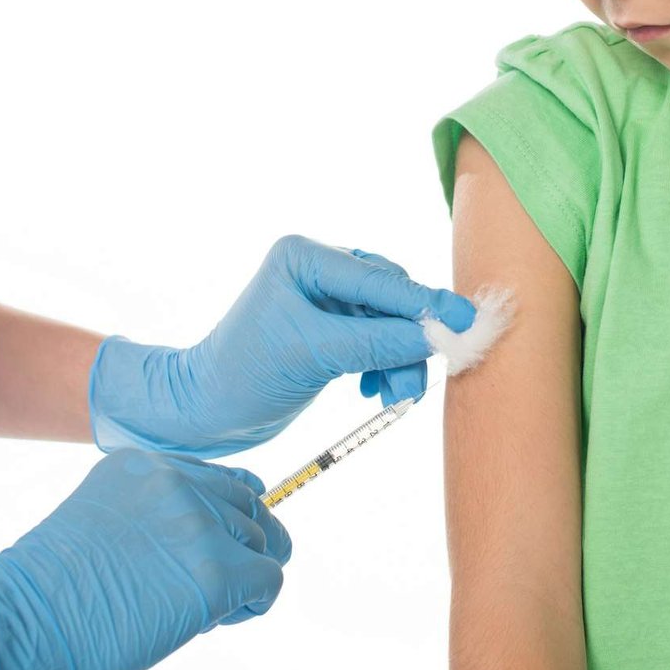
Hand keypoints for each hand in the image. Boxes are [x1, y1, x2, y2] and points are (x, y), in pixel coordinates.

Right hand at [0, 448, 289, 669]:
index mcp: (143, 465)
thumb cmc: (50, 589)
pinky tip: (220, 617)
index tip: (227, 540)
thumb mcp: (102, 521)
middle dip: (245, 545)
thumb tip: (209, 535)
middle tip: (224, 584)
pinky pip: (268, 579)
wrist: (22, 618)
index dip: (232, 514)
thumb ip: (151, 512)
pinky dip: (254, 603)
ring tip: (203, 607)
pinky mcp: (216, 570)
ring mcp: (198, 524)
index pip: (221, 478)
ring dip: (244, 577)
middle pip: (249, 507)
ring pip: (261, 542)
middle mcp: (176, 482)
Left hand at [88, 234, 475, 456]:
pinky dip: (384, 366)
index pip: (378, 278)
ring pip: (389, 322)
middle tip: (424, 375)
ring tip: (394, 395)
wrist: (204, 412)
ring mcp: (326, 299)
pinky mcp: (332, 329)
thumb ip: (376, 343)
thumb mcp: (312, 355)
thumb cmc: (243, 375)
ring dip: (399, 359)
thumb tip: (436, 337)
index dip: (424, 302)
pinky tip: (374, 390)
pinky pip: (377, 340)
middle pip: (391, 296)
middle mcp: (318, 269)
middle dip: (409, 338)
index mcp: (304, 256)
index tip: (466, 318)